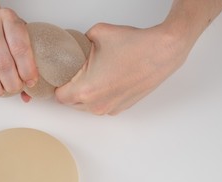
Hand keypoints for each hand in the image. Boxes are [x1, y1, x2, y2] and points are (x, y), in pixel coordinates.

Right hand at [0, 8, 37, 96]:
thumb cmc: (3, 32)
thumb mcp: (20, 37)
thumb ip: (28, 61)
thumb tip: (28, 95)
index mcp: (8, 18)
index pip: (20, 49)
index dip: (27, 70)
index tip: (30, 82)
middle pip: (3, 62)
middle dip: (12, 83)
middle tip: (15, 89)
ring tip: (1, 92)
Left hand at [55, 23, 190, 114]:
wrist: (163, 51)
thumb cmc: (135, 45)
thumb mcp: (97, 33)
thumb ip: (80, 42)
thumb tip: (76, 45)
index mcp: (86, 90)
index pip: (59, 97)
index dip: (57, 85)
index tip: (60, 78)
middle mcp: (98, 105)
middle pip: (72, 104)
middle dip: (70, 90)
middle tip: (75, 74)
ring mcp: (111, 108)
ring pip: (87, 107)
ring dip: (85, 94)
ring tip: (93, 75)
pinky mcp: (122, 107)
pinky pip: (102, 106)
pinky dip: (100, 96)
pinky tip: (107, 80)